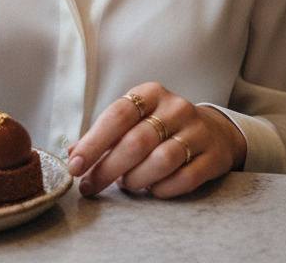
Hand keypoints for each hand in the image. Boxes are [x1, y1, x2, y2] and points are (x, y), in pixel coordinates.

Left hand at [66, 83, 246, 197]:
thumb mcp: (133, 121)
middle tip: (90, 186)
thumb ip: (103, 136)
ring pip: (161, 161)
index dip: (93, 142)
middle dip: (107, 169)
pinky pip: (184, 178)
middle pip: (136, 142)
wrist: (214, 132)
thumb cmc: (161, 128)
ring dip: (135, 179)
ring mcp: (198, 132)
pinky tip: (151, 190)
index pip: (117, 115)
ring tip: (125, 184)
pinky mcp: (213, 157)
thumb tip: (71, 152)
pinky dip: (162, 189)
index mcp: (150, 94)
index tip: (75, 165)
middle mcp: (176, 108)